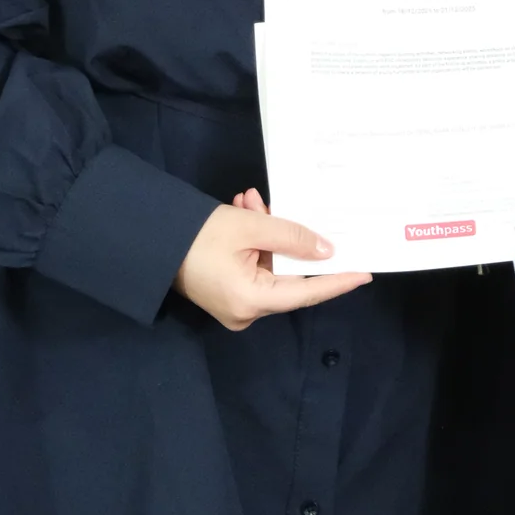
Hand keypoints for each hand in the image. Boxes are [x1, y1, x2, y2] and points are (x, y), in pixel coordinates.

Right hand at [173, 187, 369, 331]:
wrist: (149, 239)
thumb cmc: (196, 235)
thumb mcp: (249, 228)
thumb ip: (292, 237)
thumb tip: (327, 251)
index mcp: (253, 301)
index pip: (307, 292)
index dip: (338, 281)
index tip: (365, 272)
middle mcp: (246, 312)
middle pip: (285, 274)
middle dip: (286, 237)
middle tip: (276, 207)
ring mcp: (234, 306)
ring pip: (268, 266)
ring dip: (266, 233)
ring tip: (251, 201)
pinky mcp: (225, 295)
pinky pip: (252, 269)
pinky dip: (253, 242)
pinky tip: (244, 210)